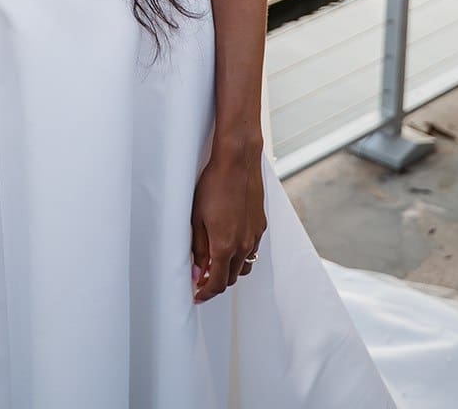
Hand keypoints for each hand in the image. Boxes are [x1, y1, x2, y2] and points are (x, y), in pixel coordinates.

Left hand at [190, 146, 266, 302]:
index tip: (197, 294)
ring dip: (230, 270)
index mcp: (225, 246)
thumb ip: (197, 247)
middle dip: (216, 282)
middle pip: (231, 278)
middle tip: (201, 277)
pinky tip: (229, 243)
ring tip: (215, 261)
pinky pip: (251, 250)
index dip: (205, 293)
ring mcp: (254, 236)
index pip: (217, 283)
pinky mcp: (260, 226)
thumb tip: (197, 270)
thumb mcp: (196, 217)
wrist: (237, 163)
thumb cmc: (213, 186)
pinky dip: (240, 255)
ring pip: (244, 266)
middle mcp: (243, 246)